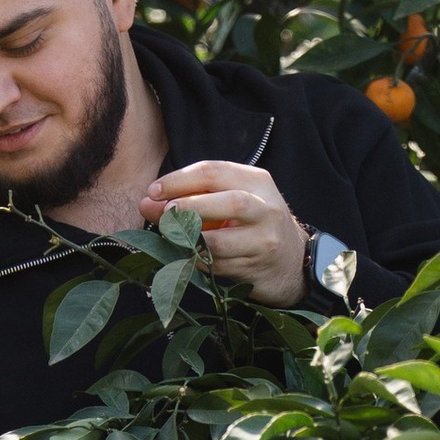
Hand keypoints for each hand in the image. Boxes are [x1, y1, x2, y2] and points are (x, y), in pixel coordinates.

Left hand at [140, 161, 306, 305]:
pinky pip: (217, 266)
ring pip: (221, 241)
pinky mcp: (257, 267)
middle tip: (163, 213)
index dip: (179, 180)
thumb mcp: (230, 199)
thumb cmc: (253, 223)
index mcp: (256, 181)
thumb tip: (146, 203)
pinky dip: (196, 261)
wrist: (292, 261)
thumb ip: (192, 196)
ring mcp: (264, 240)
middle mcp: (266, 207)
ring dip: (189, 241)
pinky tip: (186, 256)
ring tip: (171, 238)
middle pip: (228, 202)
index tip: (153, 192)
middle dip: (189, 207)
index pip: (214, 172)